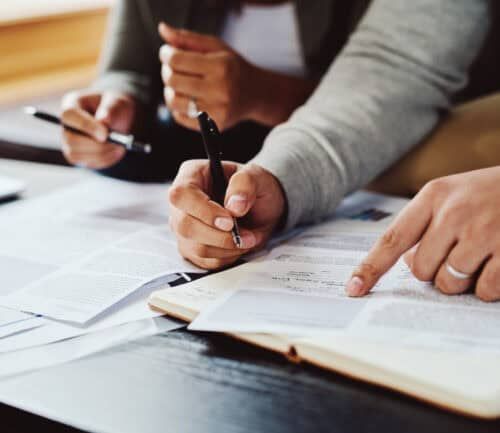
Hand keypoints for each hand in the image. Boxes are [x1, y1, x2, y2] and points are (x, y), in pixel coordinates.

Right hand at [61, 90, 135, 168]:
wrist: (119, 120)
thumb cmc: (116, 107)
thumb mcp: (118, 102)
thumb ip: (111, 110)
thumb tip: (103, 122)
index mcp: (72, 103)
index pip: (69, 116)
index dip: (86, 126)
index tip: (105, 134)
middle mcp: (66, 124)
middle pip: (72, 140)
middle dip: (97, 145)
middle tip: (118, 144)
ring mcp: (68, 141)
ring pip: (78, 155)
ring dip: (103, 153)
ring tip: (119, 145)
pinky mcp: (77, 155)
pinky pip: (87, 163)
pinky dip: (104, 159)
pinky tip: (114, 150)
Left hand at [158, 23, 257, 130]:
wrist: (255, 94)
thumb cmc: (232, 68)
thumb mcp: (216, 47)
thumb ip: (188, 39)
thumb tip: (163, 30)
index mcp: (221, 66)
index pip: (177, 60)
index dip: (166, 54)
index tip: (167, 53)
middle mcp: (220, 90)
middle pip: (173, 80)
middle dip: (166, 71)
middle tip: (172, 68)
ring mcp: (217, 111)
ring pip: (174, 101)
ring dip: (169, 91)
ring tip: (177, 84)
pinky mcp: (213, 126)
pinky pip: (180, 117)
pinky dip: (177, 107)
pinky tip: (186, 99)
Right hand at [169, 160, 285, 269]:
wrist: (261, 207)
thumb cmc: (254, 188)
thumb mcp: (257, 177)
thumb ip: (245, 184)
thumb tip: (234, 206)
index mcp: (191, 176)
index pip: (182, 195)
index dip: (204, 211)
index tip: (230, 221)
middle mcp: (181, 203)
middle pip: (185, 226)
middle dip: (220, 236)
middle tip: (245, 234)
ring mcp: (184, 228)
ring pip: (195, 248)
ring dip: (227, 248)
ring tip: (248, 238)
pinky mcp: (192, 248)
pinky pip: (205, 261)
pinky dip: (227, 257)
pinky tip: (238, 245)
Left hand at [346, 167, 499, 301]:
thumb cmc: (491, 193)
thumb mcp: (453, 195)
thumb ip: (424, 225)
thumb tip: (403, 263)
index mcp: (433, 196)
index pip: (391, 239)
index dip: (370, 268)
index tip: (353, 289)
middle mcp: (454, 212)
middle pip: (420, 270)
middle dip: (434, 270)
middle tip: (456, 253)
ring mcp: (484, 232)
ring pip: (449, 283)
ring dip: (461, 280)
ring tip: (479, 255)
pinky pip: (484, 290)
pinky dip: (489, 286)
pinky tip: (498, 263)